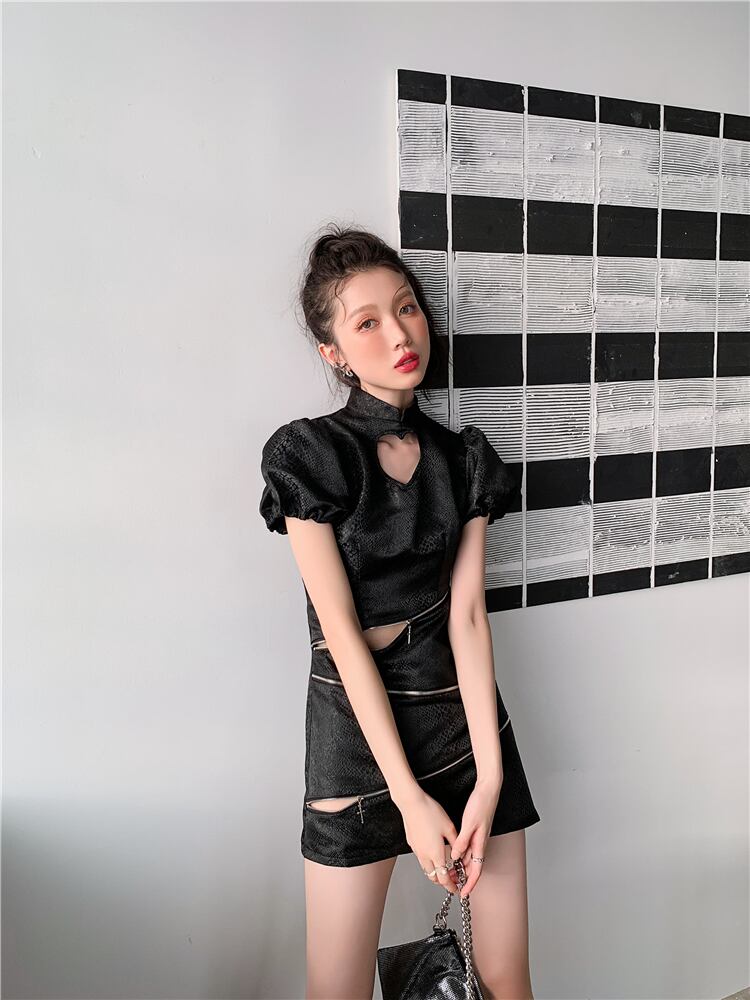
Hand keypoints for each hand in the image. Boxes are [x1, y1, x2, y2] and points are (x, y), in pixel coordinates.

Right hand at [396, 788, 461, 895]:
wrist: (411, 803)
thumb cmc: (430, 812)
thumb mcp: (449, 827)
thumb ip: (456, 843)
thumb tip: (461, 853)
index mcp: (436, 854)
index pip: (444, 879)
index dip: (451, 886)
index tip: (456, 889)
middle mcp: (424, 855)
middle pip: (433, 877)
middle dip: (443, 882)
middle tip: (451, 879)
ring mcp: (416, 850)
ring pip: (426, 869)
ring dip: (435, 872)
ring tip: (444, 867)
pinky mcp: (412, 844)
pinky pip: (421, 859)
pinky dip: (429, 862)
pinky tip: (434, 853)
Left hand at [450, 776, 501, 896]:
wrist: (489, 789)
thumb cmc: (481, 804)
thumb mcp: (469, 824)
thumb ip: (462, 841)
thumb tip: (456, 857)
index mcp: (480, 843)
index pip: (476, 870)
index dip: (470, 884)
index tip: (463, 893)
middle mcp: (480, 842)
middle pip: (472, 866)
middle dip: (462, 877)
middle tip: (450, 883)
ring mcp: (478, 836)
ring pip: (470, 857)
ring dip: (461, 866)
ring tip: (449, 870)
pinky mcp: (476, 830)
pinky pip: (469, 847)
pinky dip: (461, 854)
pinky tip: (454, 853)